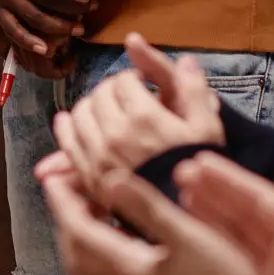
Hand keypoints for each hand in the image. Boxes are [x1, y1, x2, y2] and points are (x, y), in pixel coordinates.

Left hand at [36, 113, 273, 274]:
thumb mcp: (190, 236)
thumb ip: (146, 206)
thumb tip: (108, 179)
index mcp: (121, 268)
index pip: (74, 227)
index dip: (62, 199)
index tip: (55, 175)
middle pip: (72, 252)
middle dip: (68, 219)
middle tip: (77, 191)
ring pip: (84, 274)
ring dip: (81, 243)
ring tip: (97, 217)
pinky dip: (97, 265)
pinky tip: (120, 256)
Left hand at [63, 34, 225, 171]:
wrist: (184, 215)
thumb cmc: (197, 169)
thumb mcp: (207, 128)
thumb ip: (194, 90)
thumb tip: (186, 59)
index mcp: (144, 118)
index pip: (123, 81)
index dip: (132, 78)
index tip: (139, 83)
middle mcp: (116, 134)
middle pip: (99, 95)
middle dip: (110, 90)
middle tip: (122, 96)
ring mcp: (98, 156)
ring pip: (79, 114)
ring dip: (89, 105)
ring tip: (103, 109)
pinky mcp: (88, 175)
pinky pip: (67, 142)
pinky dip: (66, 127)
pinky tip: (71, 122)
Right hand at [182, 164, 273, 274]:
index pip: (261, 202)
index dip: (231, 181)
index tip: (198, 164)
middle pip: (242, 218)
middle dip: (211, 195)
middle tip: (176, 176)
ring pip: (231, 243)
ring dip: (205, 222)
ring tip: (174, 204)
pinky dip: (207, 260)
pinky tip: (186, 254)